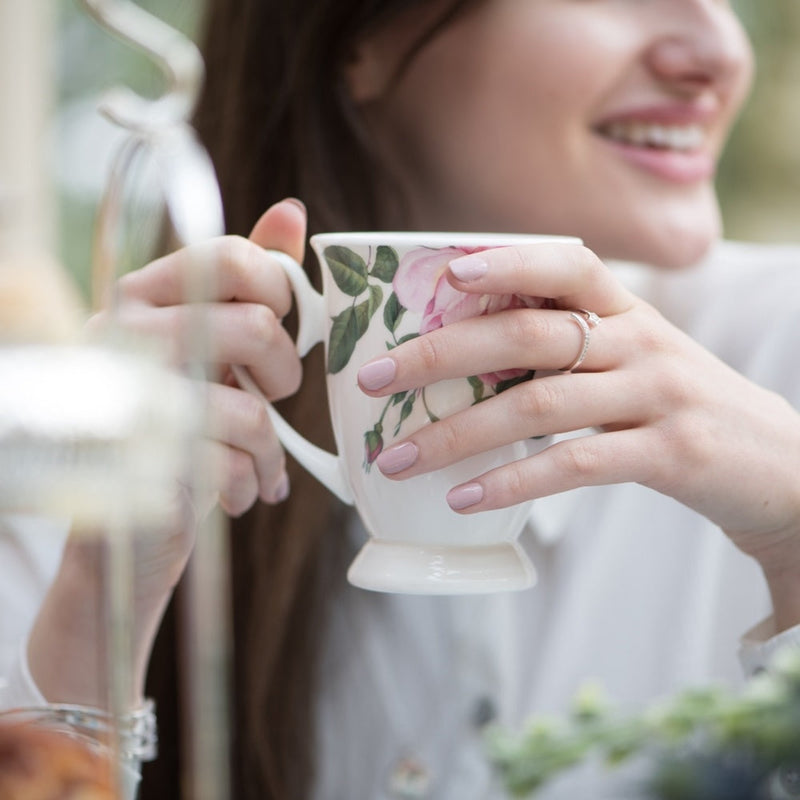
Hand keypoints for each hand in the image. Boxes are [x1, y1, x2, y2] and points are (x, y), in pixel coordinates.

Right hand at [29, 198, 306, 704]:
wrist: (123, 534)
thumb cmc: (180, 430)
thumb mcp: (214, 351)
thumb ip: (246, 284)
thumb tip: (292, 210)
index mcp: (141, 298)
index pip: (228, 257)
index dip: (279, 293)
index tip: (284, 326)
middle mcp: (122, 336)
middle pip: (254, 329)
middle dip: (283, 375)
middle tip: (272, 397)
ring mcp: (127, 400)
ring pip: (250, 409)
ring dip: (268, 448)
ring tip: (259, 463)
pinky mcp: (140, 465)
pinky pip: (232, 466)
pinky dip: (250, 486)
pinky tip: (238, 493)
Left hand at [357, 243, 799, 620]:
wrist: (775, 465)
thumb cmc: (675, 407)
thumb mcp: (632, 360)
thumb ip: (566, 349)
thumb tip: (463, 358)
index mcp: (626, 310)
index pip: (566, 263)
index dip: (506, 260)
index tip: (443, 274)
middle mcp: (640, 340)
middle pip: (527, 332)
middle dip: (439, 355)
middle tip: (371, 380)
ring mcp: (656, 395)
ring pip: (537, 403)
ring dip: (456, 433)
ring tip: (395, 458)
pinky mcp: (668, 453)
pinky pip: (575, 463)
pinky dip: (512, 482)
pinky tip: (463, 498)